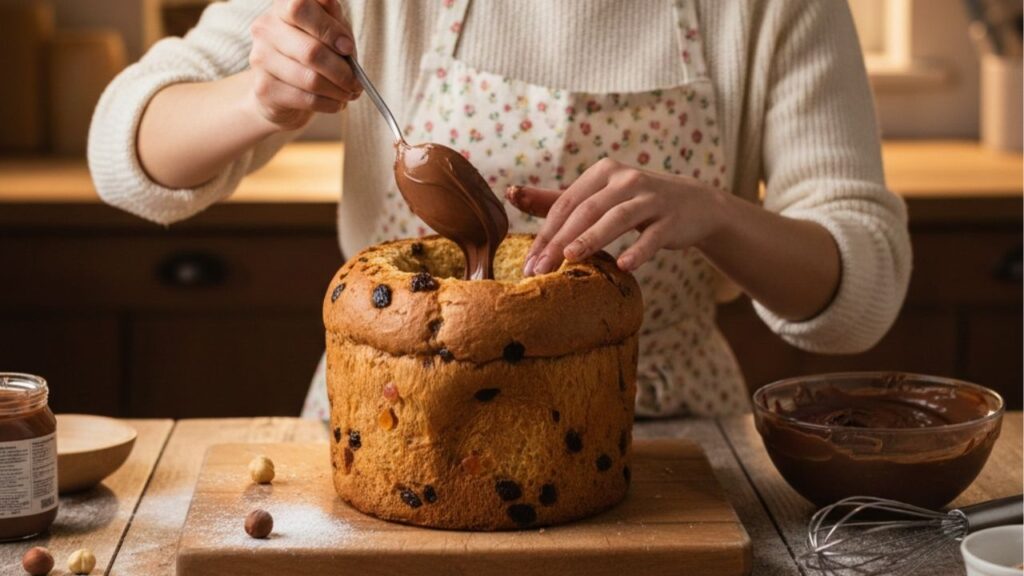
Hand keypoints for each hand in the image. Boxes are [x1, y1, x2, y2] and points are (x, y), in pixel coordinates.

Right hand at [248, 0, 361, 130]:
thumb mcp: (327, 30)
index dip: (328, 29)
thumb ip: (334, 22)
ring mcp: (261, 59)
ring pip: (311, 79)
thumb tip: (340, 30)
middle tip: (357, 82)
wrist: (282, 90)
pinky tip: (336, 103)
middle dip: (343, 71)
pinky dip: (330, 104)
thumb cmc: (310, 52)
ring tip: (349, 93)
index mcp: (282, 8)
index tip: (347, 48)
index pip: (300, 7)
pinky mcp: (264, 89)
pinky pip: (307, 99)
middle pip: (311, 51)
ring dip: (339, 91)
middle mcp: (266, 29)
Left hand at [508, 158, 728, 275]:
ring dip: (593, 238)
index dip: (546, 232)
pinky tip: (625, 266)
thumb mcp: (598, 196)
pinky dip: (639, 250)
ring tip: (571, 258)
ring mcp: (652, 198)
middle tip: (540, 270)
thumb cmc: (635, 203)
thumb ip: (557, 199)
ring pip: (617, 218)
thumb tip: (511, 193)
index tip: (529, 262)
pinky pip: (653, 236)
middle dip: (560, 240)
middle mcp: (626, 180)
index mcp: (603, 172)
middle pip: (587, 210)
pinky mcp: (672, 219)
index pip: (567, 203)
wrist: (694, 205)